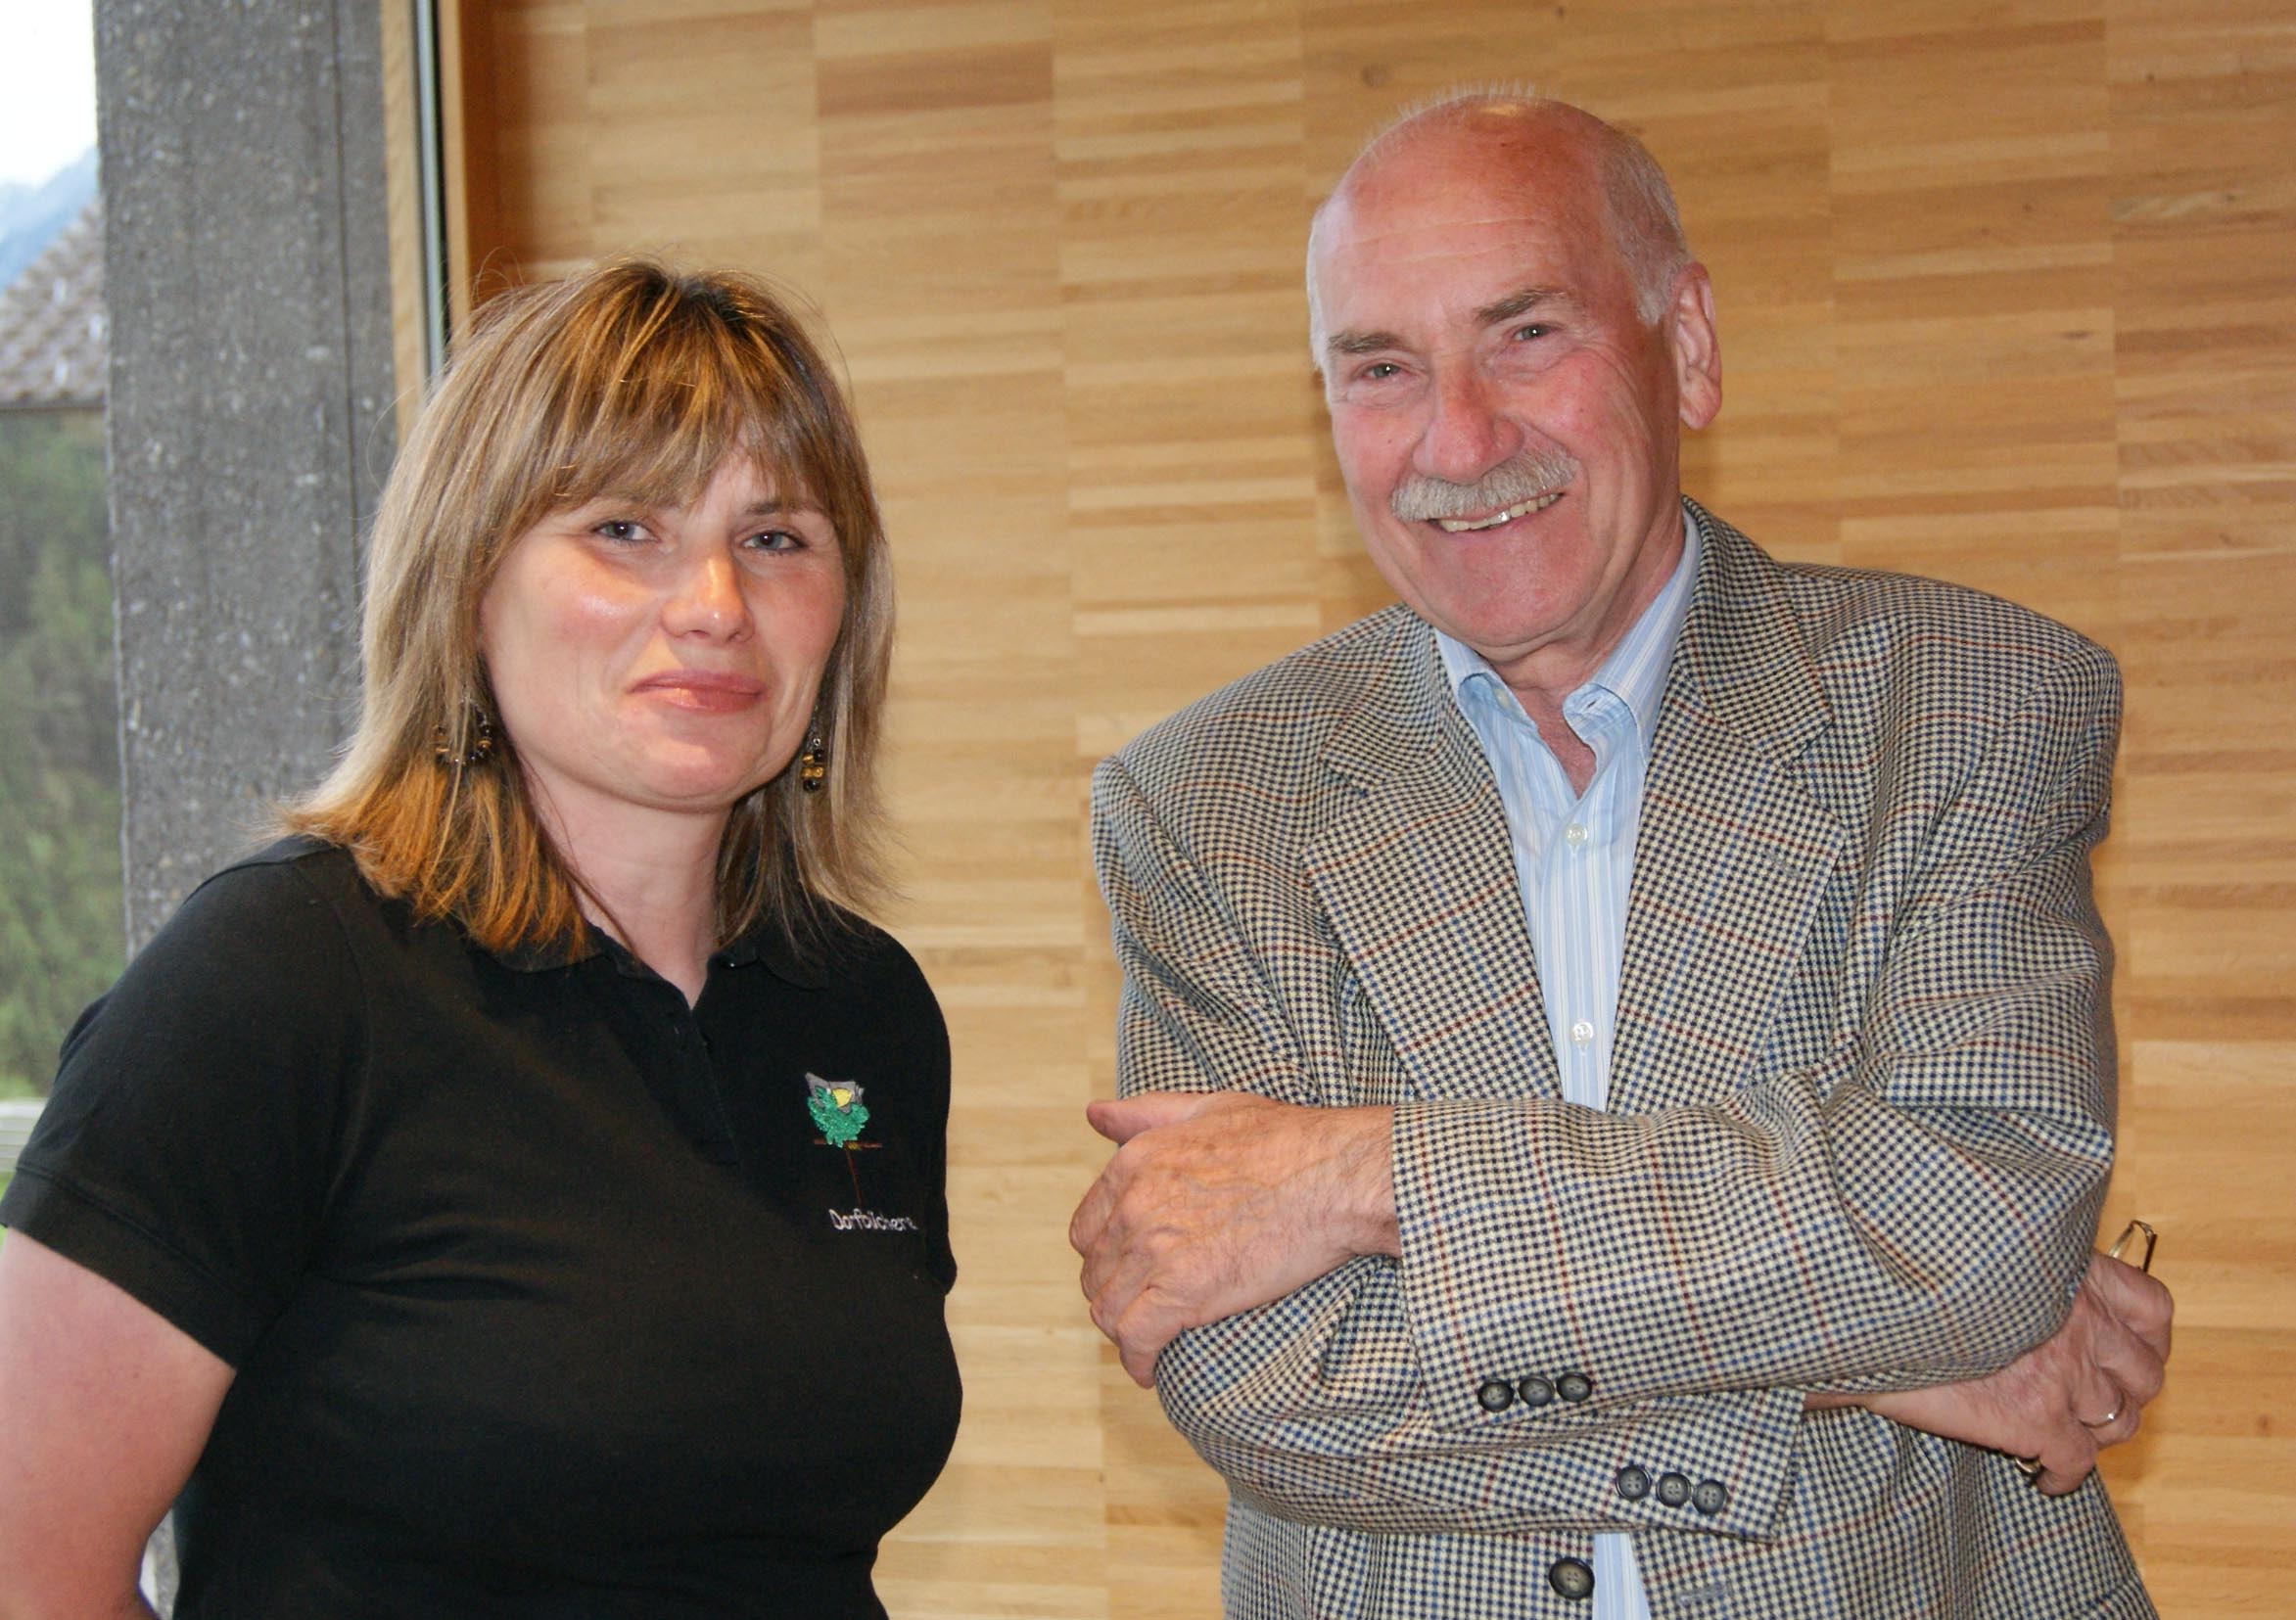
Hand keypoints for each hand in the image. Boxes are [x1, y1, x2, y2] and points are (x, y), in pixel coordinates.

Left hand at [1070, 1091, 1396, 1385]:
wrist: (1337, 1176)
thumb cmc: (1286, 1140)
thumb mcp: (1207, 1107)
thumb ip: (1145, 1114)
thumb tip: (1095, 1114)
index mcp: (1135, 1162)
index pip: (1087, 1228)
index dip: (1106, 1255)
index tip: (1129, 1272)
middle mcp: (1134, 1205)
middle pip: (1096, 1272)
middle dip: (1116, 1293)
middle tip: (1145, 1309)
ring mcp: (1155, 1249)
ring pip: (1109, 1309)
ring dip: (1125, 1330)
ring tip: (1151, 1340)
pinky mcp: (1183, 1291)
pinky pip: (1136, 1339)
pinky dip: (1138, 1360)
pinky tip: (1151, 1369)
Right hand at [1834, 1250, 2171, 1494]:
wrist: (1864, 1305)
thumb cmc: (1908, 1272)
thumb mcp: (1980, 1254)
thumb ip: (2021, 1275)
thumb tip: (2025, 1296)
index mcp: (2069, 1271)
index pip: (2151, 1307)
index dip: (2147, 1339)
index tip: (2127, 1352)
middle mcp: (2080, 1320)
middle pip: (2145, 1373)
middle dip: (2125, 1393)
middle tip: (2091, 1403)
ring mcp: (2063, 1372)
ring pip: (2119, 1421)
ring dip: (2097, 1434)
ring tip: (2067, 1439)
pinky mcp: (2036, 1417)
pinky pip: (2077, 1463)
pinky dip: (2064, 1476)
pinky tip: (2042, 1477)